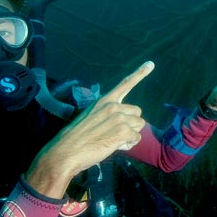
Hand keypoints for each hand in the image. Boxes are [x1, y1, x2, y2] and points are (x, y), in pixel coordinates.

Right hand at [26, 61, 154, 197]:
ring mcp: (118, 118)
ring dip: (130, 135)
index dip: (140, 73)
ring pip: (139, 126)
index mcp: (104, 101)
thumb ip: (107, 115)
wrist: (65, 152)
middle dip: (130, 124)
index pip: (125, 84)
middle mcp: (113, 106)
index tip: (151, 64)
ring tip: (113, 141)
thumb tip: (120, 124)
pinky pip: (136, 138)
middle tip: (114, 133)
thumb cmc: (75, 138)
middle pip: (137, 113)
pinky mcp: (122, 131)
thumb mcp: (90, 117)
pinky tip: (114, 146)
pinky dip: (128, 144)